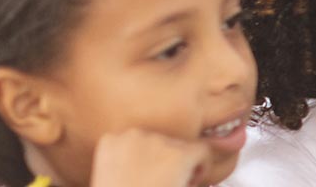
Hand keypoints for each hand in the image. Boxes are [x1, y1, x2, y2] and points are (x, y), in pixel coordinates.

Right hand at [88, 129, 207, 186]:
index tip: (149, 178)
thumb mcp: (113, 177)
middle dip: (167, 162)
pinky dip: (204, 166)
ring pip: (183, 147)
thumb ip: (132, 162)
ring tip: (172, 185)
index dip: (149, 159)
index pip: (138, 140)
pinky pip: (203, 151)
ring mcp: (157, 141)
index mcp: (111, 140)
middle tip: (162, 185)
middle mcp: (133, 134)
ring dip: (182, 166)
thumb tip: (155, 157)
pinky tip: (191, 183)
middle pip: (163, 141)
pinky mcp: (180, 154)